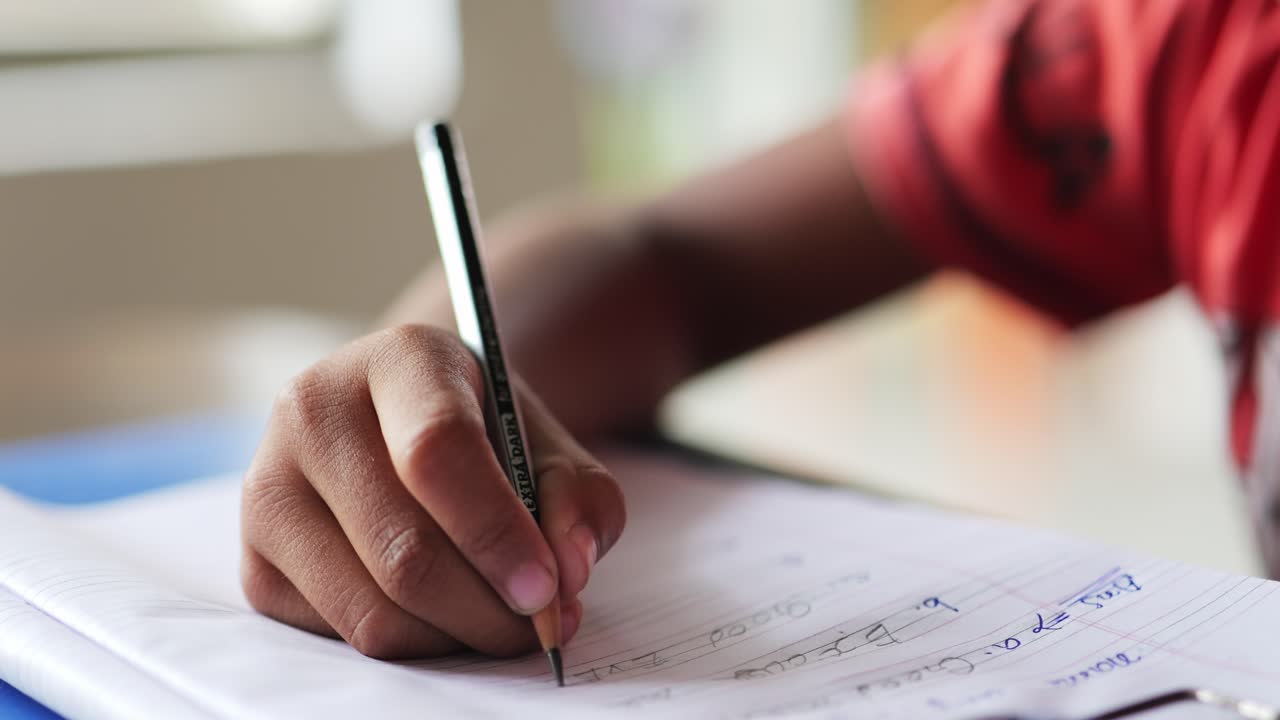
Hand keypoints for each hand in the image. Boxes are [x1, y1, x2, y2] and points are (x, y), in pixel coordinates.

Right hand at [239, 324, 625, 658]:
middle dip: (488, 609)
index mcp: (399, 359)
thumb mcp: (546, 441)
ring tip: (497, 618)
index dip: (496, 531)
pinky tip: (441, 612)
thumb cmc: (484, 432)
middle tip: (539, 624)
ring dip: (454, 637)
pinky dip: (410, 645)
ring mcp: (269, 486)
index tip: (546, 587)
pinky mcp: (254, 560)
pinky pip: (342, 636)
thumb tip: (569, 570)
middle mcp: (314, 411)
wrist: (404, 424)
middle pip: (404, 549)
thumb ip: (579, 497)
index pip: (437, 449)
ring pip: (372, 610)